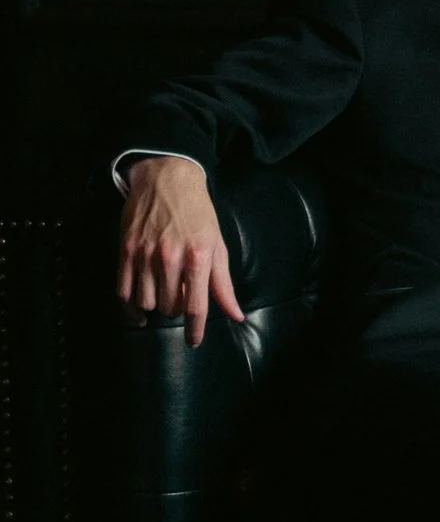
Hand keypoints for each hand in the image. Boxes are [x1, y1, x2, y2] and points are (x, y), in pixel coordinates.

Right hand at [117, 155, 242, 347]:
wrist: (167, 180)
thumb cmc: (198, 215)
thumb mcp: (217, 246)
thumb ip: (223, 284)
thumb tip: (236, 315)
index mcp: (199, 257)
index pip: (195, 306)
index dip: (195, 330)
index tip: (194, 342)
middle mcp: (170, 258)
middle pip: (170, 307)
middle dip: (176, 311)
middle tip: (180, 301)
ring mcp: (144, 254)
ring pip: (145, 303)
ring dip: (154, 309)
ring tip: (160, 301)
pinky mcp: (125, 250)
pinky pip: (122, 290)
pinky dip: (129, 307)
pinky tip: (136, 310)